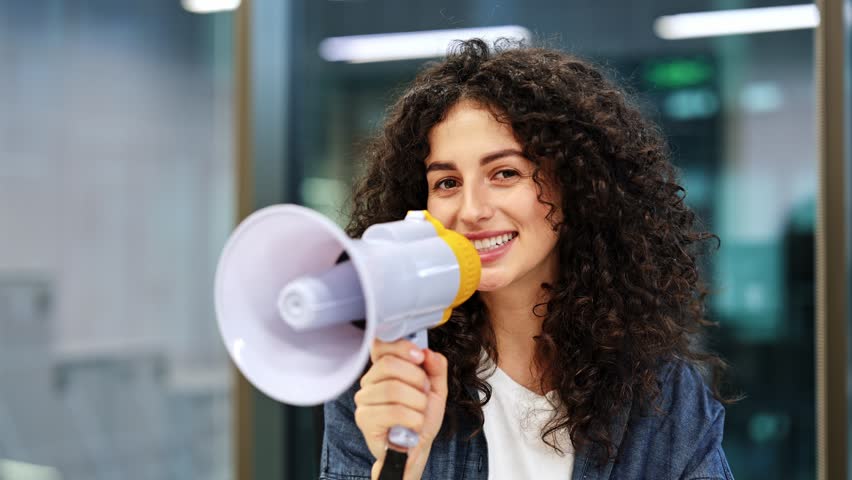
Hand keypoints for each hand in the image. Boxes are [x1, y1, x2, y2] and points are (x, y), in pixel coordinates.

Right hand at [353, 337, 448, 479]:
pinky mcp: (364, 419)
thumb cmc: (420, 418)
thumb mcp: (436, 389)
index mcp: (383, 370)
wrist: (415, 448)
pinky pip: (394, 411)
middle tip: (424, 393)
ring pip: (393, 389)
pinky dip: (413, 419)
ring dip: (418, 402)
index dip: (401, 347)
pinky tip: (414, 425)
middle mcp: (369, 382)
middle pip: (389, 365)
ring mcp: (364, 400)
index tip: (420, 357)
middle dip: (417, 379)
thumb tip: (428, 352)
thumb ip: (436, 368)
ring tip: (419, 412)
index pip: (381, 345)